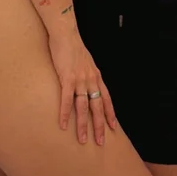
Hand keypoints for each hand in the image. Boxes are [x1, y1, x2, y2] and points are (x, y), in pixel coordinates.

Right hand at [49, 27, 117, 144]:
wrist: (66, 33)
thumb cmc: (73, 47)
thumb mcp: (86, 61)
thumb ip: (88, 73)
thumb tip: (87, 83)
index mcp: (96, 76)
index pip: (107, 98)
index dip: (110, 113)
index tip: (113, 127)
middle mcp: (91, 79)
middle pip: (98, 107)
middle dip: (100, 126)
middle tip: (101, 142)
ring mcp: (80, 79)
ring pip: (84, 106)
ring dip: (83, 125)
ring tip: (82, 140)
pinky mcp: (67, 77)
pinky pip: (67, 99)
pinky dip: (65, 113)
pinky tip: (63, 124)